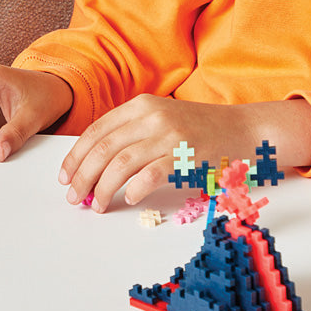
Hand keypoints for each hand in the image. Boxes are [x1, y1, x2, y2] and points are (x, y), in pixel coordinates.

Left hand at [59, 95, 310, 211]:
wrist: (245, 128)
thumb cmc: (199, 129)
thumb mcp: (161, 119)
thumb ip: (131, 134)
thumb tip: (94, 165)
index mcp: (140, 105)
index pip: (96, 131)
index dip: (75, 156)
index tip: (64, 176)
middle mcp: (151, 116)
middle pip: (103, 149)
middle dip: (82, 176)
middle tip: (74, 197)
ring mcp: (170, 135)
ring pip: (121, 164)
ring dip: (102, 189)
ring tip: (97, 206)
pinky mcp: (187, 155)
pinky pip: (151, 175)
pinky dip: (134, 189)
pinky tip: (128, 199)